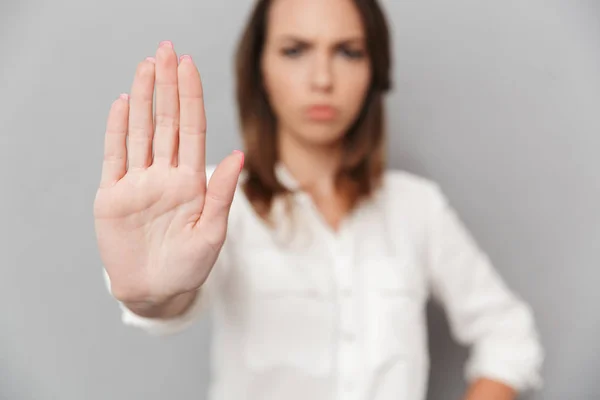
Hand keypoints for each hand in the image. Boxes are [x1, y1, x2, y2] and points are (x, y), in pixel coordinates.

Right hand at [93, 41, 242, 305]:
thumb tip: (238, 155)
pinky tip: (123, 104)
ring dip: (143, 99)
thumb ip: (221, 193)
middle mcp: (165, 175)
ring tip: (145, 66)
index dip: (190, 97)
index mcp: (192, 182)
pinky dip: (117, 130)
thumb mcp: (212, 232)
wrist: (157, 292)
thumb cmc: (189, 267)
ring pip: (141, 132)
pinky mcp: (113, 196)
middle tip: (166, 50)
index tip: (188, 66)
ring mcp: (138, 183)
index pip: (192, 130)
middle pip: (166, 122)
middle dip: (167, 86)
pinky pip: (115, 156)